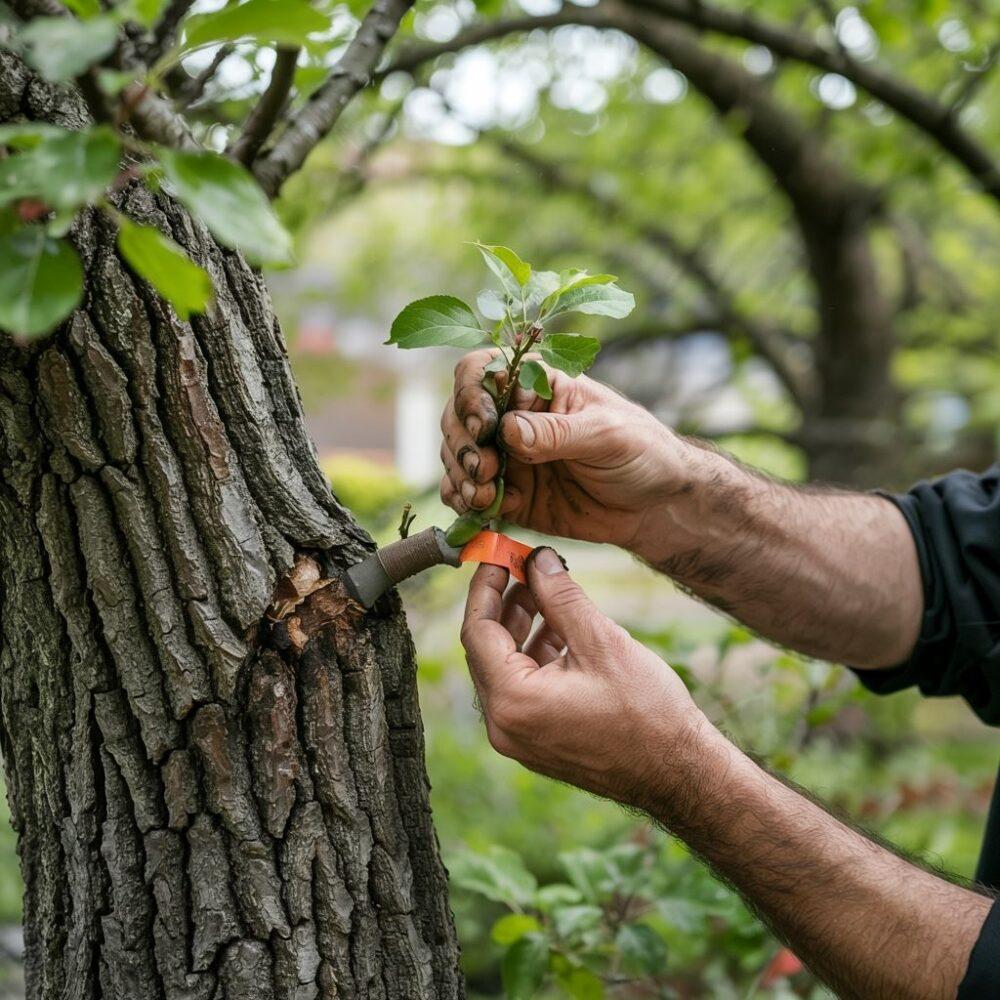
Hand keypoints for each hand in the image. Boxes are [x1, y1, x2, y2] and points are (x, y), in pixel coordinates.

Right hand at [440, 349, 686, 551]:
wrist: (656, 506)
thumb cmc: (643, 452)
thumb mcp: (607, 435)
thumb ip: (558, 433)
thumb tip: (508, 429)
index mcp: (537, 383)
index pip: (480, 373)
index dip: (471, 396)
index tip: (485, 427)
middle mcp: (513, 415)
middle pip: (457, 416)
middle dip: (462, 444)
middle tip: (486, 470)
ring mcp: (507, 456)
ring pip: (456, 456)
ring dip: (460, 475)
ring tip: (484, 495)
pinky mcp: (508, 493)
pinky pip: (467, 494)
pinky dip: (463, 501)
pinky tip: (481, 508)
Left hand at [460, 547, 706, 806]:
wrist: (681, 774)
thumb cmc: (647, 712)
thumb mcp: (601, 642)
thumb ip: (560, 597)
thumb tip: (537, 558)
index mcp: (512, 701)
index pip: (477, 631)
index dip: (486, 587)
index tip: (498, 555)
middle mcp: (504, 725)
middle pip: (487, 650)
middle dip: (504, 604)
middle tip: (524, 567)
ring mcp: (519, 738)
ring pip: (505, 668)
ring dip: (521, 627)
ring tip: (546, 591)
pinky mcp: (537, 742)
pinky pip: (522, 689)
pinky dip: (534, 656)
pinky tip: (560, 629)